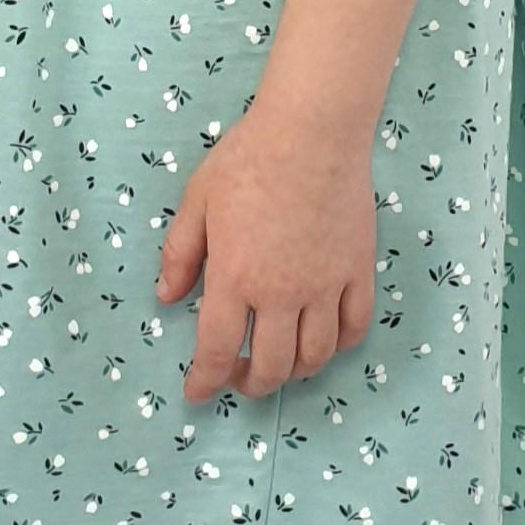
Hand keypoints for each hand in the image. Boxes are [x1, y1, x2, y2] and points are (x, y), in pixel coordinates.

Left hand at [156, 100, 377, 402]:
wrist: (313, 131)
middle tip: (240, 378)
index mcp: (234, 277)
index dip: (205, 382)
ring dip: (293, 372)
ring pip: (314, 356)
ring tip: (280, 365)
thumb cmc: (250, 158)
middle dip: (250, 384)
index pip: (217, 351)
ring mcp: (324, 286)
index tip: (197, 393)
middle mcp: (280, 293)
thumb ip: (180, 254)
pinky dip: (338, 346)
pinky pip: (354, 327)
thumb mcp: (198, 201)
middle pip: (269, 367)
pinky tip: (323, 341)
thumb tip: (167, 297)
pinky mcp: (357, 271)